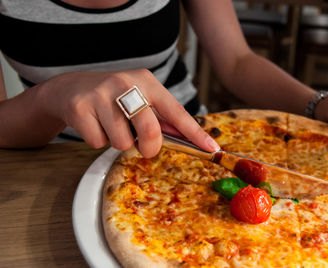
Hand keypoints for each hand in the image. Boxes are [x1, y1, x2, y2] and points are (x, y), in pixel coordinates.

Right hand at [37, 69, 219, 156]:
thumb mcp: (138, 98)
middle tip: (142, 146)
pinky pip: (98, 142)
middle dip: (149, 148)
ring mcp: (101, 94)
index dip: (195, 133)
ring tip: (111, 126)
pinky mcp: (80, 107)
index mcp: (147, 82)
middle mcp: (126, 84)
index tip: (211, 149)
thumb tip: (185, 138)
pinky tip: (94, 124)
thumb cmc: (113, 98)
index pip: (176, 112)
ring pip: (123, 142)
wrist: (70, 88)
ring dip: (119, 142)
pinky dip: (98, 140)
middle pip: (150, 132)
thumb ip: (159, 117)